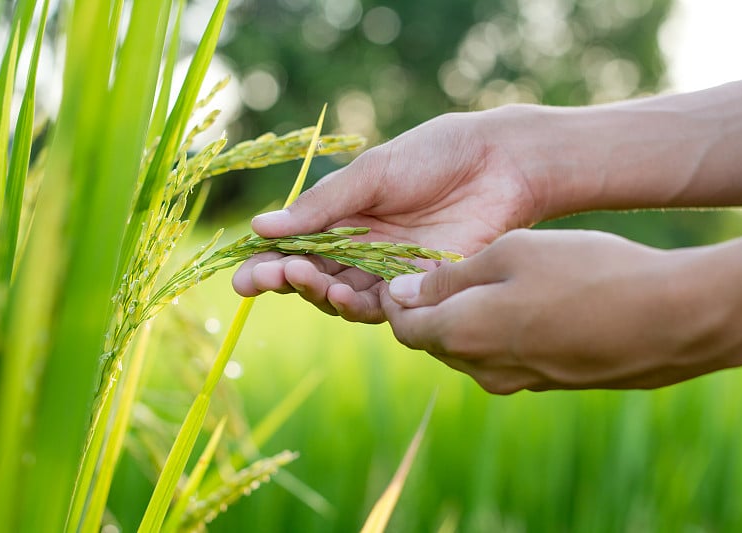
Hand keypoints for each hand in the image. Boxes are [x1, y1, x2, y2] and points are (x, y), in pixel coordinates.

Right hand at [233, 109, 543, 321]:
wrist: (498, 162)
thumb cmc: (433, 156)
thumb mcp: (370, 174)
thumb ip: (322, 206)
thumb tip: (261, 227)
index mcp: (343, 220)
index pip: (295, 250)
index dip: (267, 266)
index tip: (243, 278)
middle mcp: (361, 251)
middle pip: (314, 279)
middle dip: (287, 281)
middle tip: (270, 277)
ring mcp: (390, 272)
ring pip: (345, 299)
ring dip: (321, 294)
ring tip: (313, 281)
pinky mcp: (421, 288)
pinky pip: (386, 308)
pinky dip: (361, 305)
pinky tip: (344, 293)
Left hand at [381, 229, 741, 393]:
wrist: (669, 318)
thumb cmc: (585, 272)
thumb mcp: (510, 253)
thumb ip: (450, 278)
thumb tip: (403, 292)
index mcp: (462, 334)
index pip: (404, 327)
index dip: (394, 301)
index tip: (398, 275)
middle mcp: (483, 369)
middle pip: (433, 342)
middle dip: (425, 312)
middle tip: (434, 276)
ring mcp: (518, 381)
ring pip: (468, 351)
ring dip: (461, 322)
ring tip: (478, 286)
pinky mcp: (548, 382)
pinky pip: (503, 359)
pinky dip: (495, 334)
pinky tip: (519, 305)